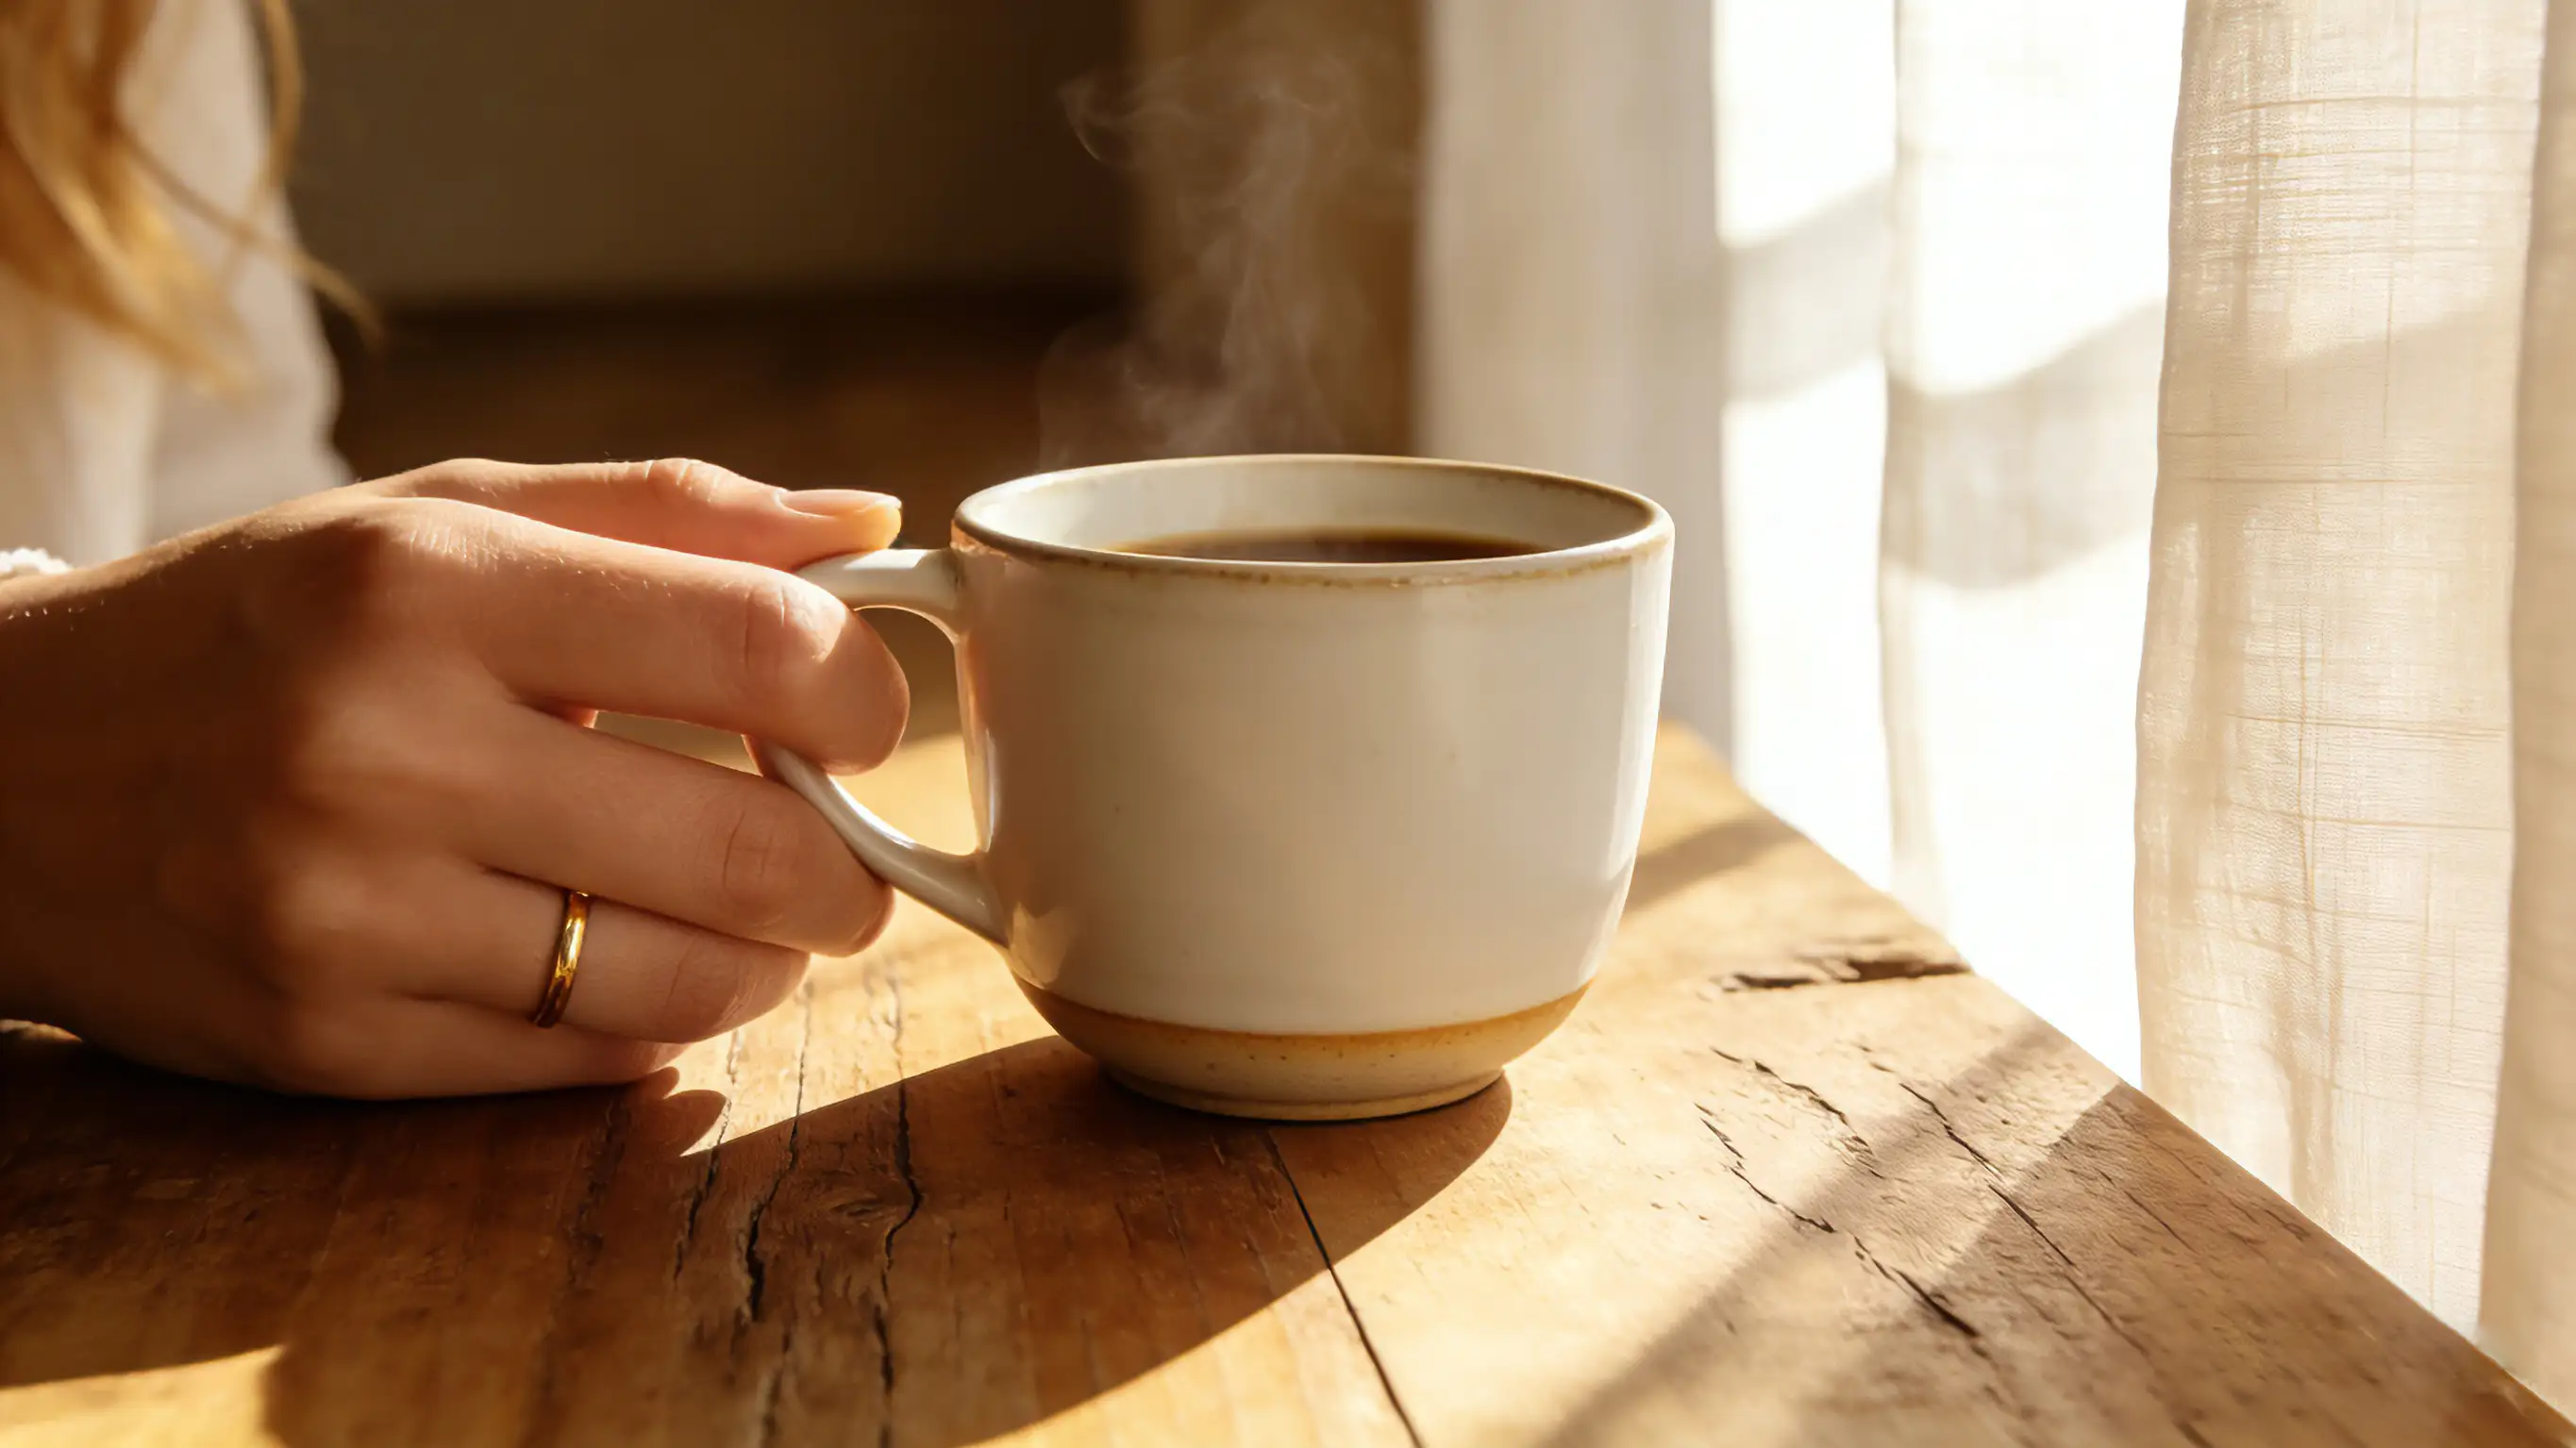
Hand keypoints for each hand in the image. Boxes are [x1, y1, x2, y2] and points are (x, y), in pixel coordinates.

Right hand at [0, 458, 907, 1096]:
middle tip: (835, 846)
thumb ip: (667, 513)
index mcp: (427, 581)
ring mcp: (347, 916)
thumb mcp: (435, 512)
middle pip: (761, 852)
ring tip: (730, 904)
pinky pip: (586, 1060)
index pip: (767, 650)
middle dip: (849, 866)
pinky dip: (649, 1016)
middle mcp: (381, 750)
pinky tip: (614, 955)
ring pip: (694, 983)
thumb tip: (877, 531)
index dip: (868, 697)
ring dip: (763, 955)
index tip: (859, 715)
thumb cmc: (263, 622)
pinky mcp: (327, 1046)